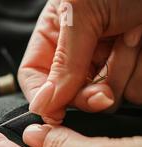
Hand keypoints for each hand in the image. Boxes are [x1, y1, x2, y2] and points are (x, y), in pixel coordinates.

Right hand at [19, 0, 141, 122]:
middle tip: (103, 90)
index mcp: (55, 35)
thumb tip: (42, 105)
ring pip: (106, 97)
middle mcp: (80, 51)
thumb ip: (63, 62)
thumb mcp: (81, 12)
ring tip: (132, 34)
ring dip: (123, 72)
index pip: (34, 78)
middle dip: (88, 94)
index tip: (56, 114)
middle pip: (71, 96)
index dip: (44, 99)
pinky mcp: (137, 67)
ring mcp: (110, 60)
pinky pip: (135, 92)